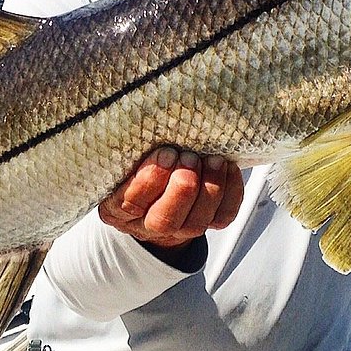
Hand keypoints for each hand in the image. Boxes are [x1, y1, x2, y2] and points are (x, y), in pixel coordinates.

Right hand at [99, 147, 244, 253]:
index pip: (131, 202)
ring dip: (209, 188)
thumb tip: (150, 121)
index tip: (166, 154)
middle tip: (190, 158)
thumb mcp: (127, 157)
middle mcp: (148, 225)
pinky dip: (231, 193)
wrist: (161, 187)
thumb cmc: (140, 164)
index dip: (150, 180)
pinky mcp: (208, 224)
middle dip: (181, 189)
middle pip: (165, 221)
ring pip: (196, 222)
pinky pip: (223, 217)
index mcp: (120, 207)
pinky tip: (228, 168)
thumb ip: (134, 150)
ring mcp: (180, 229)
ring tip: (213, 160)